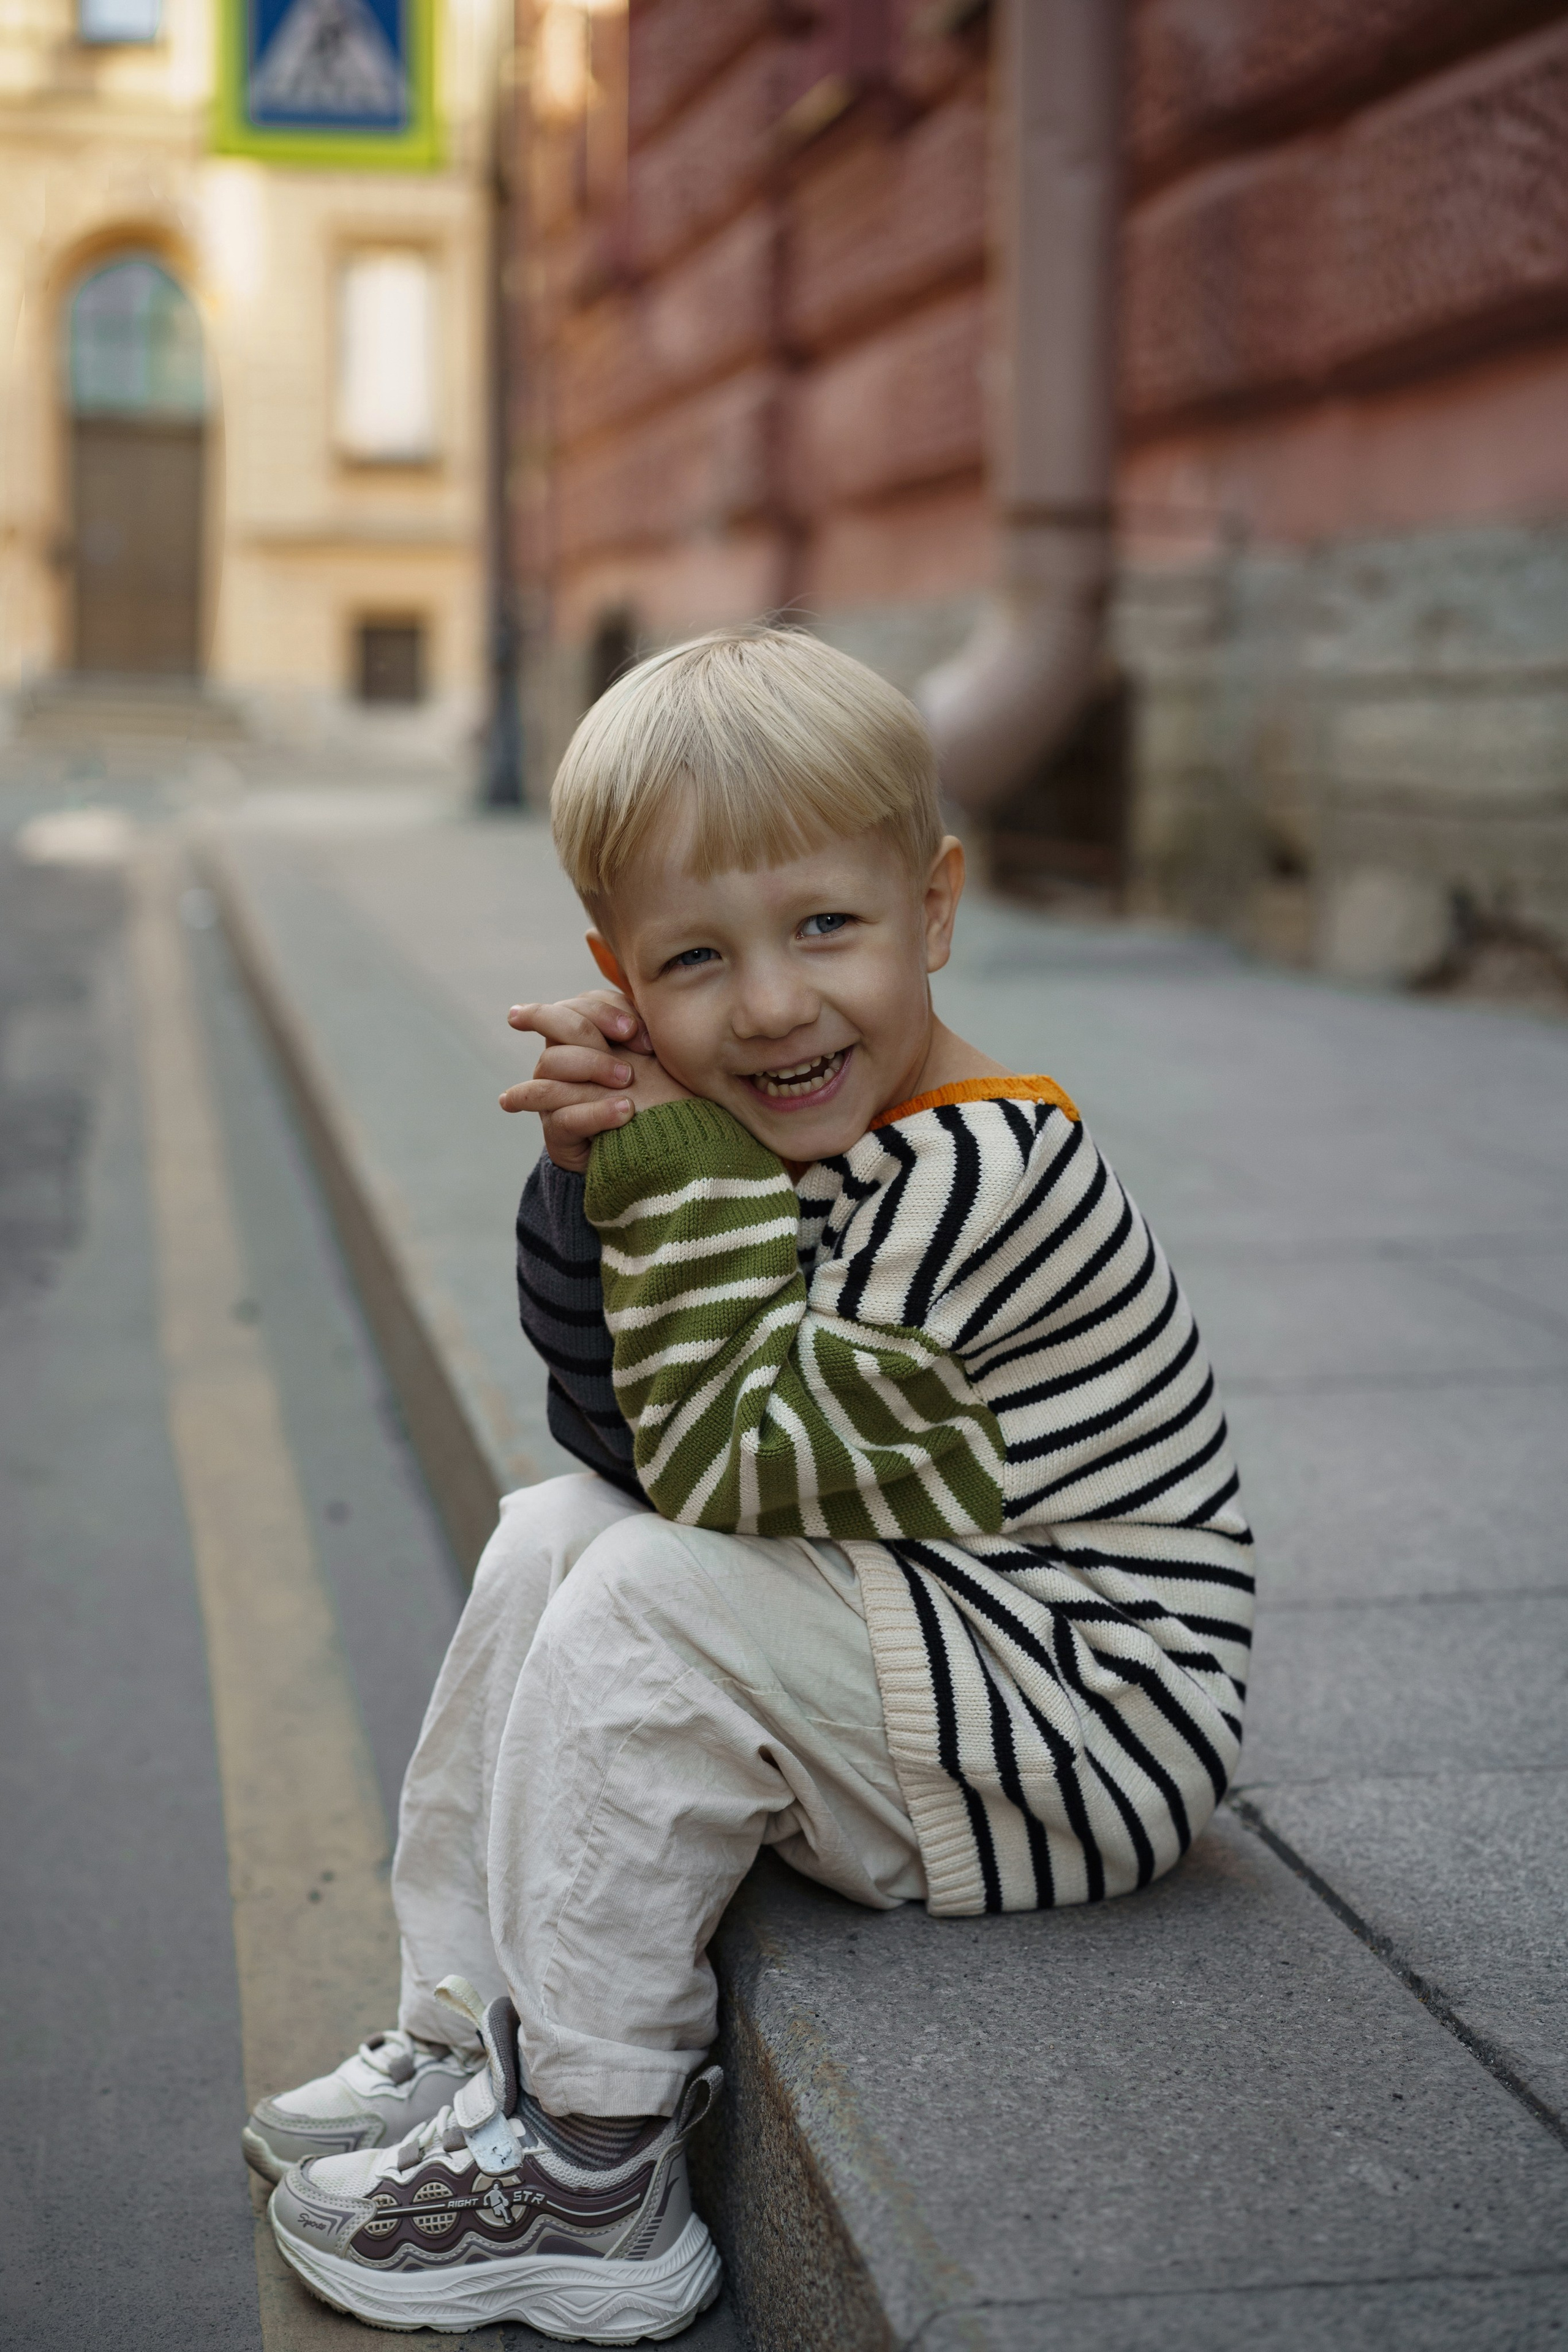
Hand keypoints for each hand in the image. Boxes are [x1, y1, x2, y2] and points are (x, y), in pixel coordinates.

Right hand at [501, 991, 692, 1171]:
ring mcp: (552, 1094)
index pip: (580, 1003)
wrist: (653, 1149)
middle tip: (637, 1052)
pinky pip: (564, 1117)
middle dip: (594, 1028)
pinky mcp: (556, 1132)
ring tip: (629, 1080)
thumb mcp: (653, 1058)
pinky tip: (624, 1111)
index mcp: (581, 1034)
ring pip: (551, 1062)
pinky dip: (596, 1112)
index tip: (638, 1032)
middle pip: (556, 1023)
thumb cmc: (656, 1094)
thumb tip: (644, 1016)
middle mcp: (559, 1058)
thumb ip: (643, 1031)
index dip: (606, 1010)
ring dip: (592, 1064)